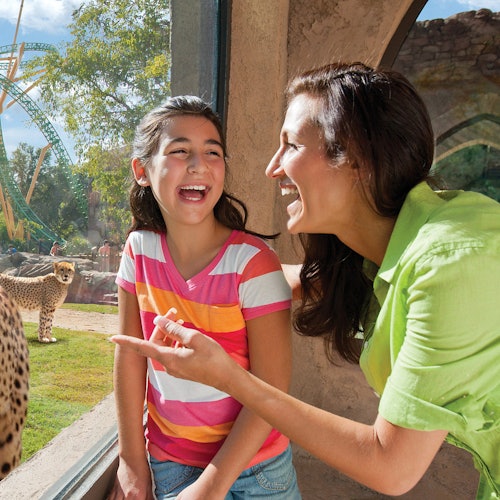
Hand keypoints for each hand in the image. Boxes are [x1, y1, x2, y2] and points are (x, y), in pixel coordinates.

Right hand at [107, 457, 153, 499]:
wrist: (131, 457)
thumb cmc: (141, 468)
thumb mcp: (149, 484)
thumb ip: (149, 497)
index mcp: (138, 496)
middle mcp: (127, 497)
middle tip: (133, 499)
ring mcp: (119, 494)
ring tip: (125, 499)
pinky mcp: (113, 490)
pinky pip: (109, 499)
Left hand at [111, 311, 236, 390]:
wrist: (227, 378)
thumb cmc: (213, 358)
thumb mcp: (194, 339)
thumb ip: (174, 329)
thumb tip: (159, 321)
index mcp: (168, 359)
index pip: (143, 348)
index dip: (127, 341)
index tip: (113, 337)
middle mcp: (169, 365)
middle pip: (156, 343)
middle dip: (162, 327)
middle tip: (173, 311)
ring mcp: (176, 368)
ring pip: (165, 347)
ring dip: (170, 333)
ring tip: (181, 319)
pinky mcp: (183, 368)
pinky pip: (173, 352)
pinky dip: (176, 341)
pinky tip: (186, 333)